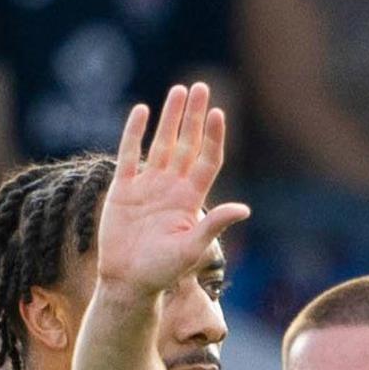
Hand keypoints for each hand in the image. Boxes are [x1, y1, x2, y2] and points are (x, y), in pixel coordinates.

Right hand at [95, 81, 248, 301]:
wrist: (127, 282)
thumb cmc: (162, 271)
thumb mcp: (192, 249)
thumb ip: (213, 225)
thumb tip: (244, 209)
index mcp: (191, 199)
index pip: (207, 160)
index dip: (214, 137)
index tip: (219, 114)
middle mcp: (172, 186)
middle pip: (187, 143)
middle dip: (195, 116)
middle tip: (202, 87)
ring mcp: (148, 185)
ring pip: (162, 142)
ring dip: (170, 117)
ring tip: (179, 90)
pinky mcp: (124, 188)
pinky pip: (129, 154)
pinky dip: (134, 132)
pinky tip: (141, 110)